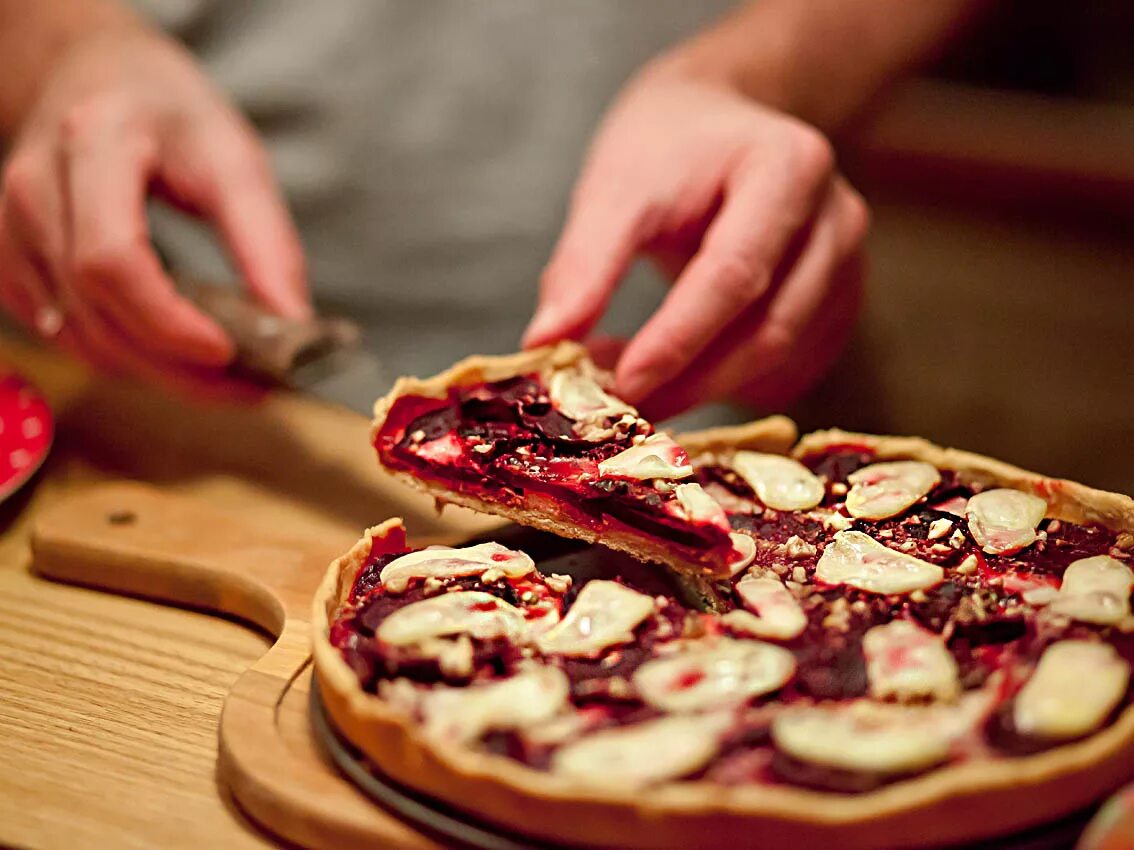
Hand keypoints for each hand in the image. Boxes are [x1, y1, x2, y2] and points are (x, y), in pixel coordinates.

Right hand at [0, 24, 308, 393]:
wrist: (93, 74)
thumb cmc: (168, 113)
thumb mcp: (235, 157)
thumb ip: (266, 241)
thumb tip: (294, 324)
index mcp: (95, 144)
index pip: (112, 259)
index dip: (167, 322)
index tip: (229, 352)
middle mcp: (36, 188)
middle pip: (95, 311)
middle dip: (175, 367)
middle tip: (249, 388)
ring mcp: (11, 228)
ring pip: (77, 336)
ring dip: (153, 372)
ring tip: (223, 376)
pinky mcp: (8, 260)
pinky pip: (61, 334)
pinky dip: (120, 357)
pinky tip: (168, 354)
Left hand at [524, 60, 868, 419]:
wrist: (721, 124)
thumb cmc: (667, 148)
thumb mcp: (616, 188)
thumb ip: (583, 265)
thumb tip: (545, 345)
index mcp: (788, 168)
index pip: (733, 274)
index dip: (677, 340)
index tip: (620, 386)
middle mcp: (836, 220)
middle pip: (768, 330)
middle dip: (690, 381)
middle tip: (619, 408)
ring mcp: (847, 268)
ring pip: (781, 362)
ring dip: (704, 390)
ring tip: (632, 386)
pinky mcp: (836, 306)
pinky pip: (788, 371)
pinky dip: (729, 387)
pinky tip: (675, 377)